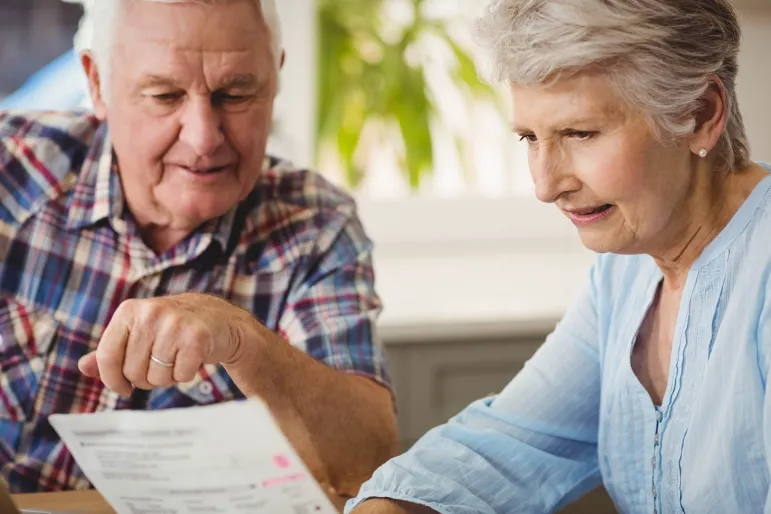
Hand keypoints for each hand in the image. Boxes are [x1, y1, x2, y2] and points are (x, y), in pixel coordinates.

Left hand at [79, 293, 253, 395]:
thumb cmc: (173, 329)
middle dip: (146, 378)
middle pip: (133, 372)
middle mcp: (150, 313)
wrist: (219, 320)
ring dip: (167, 378)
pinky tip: (191, 360)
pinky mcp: (196, 337)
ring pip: (157, 377)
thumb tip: (83, 367)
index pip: (107, 356)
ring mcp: (174, 324)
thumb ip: (111, 350)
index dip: (112, 380)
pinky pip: (180, 376)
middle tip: (160, 367)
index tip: (123, 388)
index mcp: (130, 311)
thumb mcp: (140, 333)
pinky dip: (186, 375)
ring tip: (176, 360)